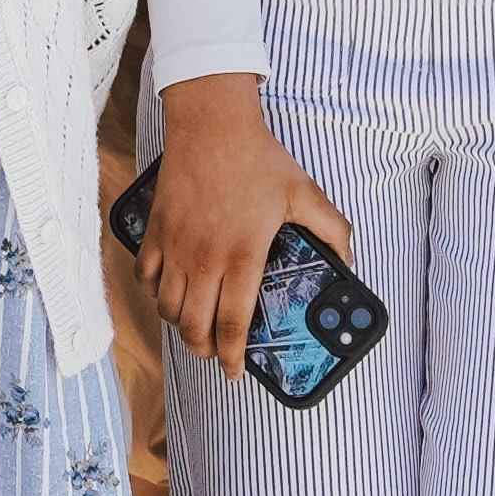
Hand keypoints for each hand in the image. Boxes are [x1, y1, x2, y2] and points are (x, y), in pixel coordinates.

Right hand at [142, 71, 354, 379]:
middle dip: (204, 349)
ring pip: (166, 307)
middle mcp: (204, 258)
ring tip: (194, 325)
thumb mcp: (305, 193)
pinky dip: (154, 293)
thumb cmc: (258, 159)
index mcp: (242, 256)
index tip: (235, 372)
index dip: (233, 357)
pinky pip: (145, 276)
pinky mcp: (156, 230)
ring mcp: (175, 246)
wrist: (212, 123)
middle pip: (194, 326)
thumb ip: (332, 230)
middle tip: (216, 352)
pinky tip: (168, 292)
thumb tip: (349, 260)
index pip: (232, 325)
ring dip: (179, 325)